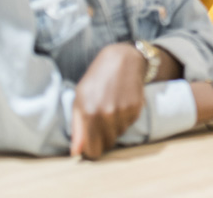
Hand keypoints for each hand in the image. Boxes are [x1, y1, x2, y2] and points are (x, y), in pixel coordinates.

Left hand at [70, 43, 146, 158]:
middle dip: (103, 138)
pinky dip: (125, 119)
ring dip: (114, 127)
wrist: (122, 59)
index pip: (93, 149)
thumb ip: (77, 127)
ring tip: (111, 109)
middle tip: (100, 122)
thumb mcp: (79, 98)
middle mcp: (107, 114)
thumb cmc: (96, 78)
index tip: (90, 143)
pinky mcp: (136, 108)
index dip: (91, 149)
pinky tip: (121, 104)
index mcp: (89, 113)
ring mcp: (123, 112)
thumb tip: (76, 152)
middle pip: (107, 144)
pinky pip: (129, 124)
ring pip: (119, 134)